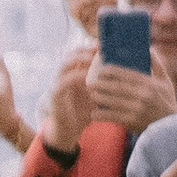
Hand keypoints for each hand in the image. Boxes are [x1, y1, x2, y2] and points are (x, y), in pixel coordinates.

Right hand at [41, 41, 97, 155]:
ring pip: (64, 65)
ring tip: (91, 58)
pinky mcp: (55, 95)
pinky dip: (74, 77)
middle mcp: (64, 76)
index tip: (104, 45)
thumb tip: (122, 72)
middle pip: (70, 54)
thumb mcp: (96, 95)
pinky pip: (63, 82)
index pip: (79, 54)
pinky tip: (85, 77)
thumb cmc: (84, 112)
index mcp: (73, 74)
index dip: (90, 48)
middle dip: (84, 50)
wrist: (69, 130)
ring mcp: (58, 84)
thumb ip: (103, 83)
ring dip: (78, 60)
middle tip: (98, 48)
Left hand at [87, 51, 176, 133]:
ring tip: (91, 95)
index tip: (102, 69)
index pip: (128, 75)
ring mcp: (137, 109)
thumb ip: (157, 65)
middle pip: (118, 87)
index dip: (113, 71)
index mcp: (150, 84)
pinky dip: (102, 115)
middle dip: (102, 84)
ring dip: (99, 98)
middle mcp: (143, 95)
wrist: (171, 128)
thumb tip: (149, 48)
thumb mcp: (166, 82)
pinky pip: (113, 117)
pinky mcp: (132, 122)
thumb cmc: (167, 102)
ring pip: (113, 101)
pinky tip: (94, 113)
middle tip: (90, 82)